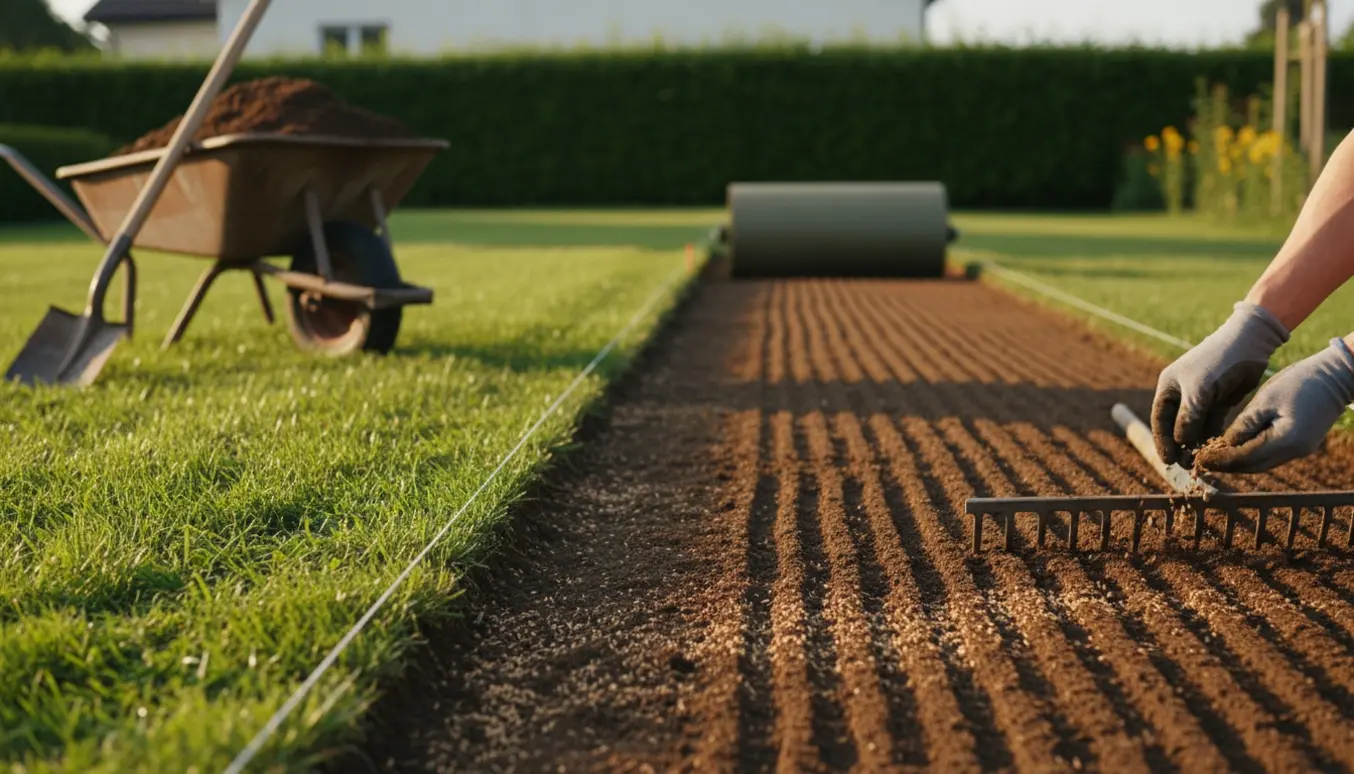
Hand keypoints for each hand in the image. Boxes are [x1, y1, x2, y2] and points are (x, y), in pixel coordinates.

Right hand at [1151, 301, 1289, 466]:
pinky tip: (1213, 451)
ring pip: (1194, 426)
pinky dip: (1210, 437)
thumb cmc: (1218, 361)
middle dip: (1179, 446)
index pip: (1160, 419)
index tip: (1168, 460)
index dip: (1162, 441)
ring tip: (1200, 463)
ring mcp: (1200, 398)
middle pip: (1175, 425)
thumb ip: (1188, 417)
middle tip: (1184, 467)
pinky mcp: (1219, 401)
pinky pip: (1210, 424)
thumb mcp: (1200, 390)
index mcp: (1169, 386)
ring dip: (1195, 444)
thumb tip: (1180, 443)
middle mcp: (1182, 393)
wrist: (1250, 342)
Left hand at [1195, 337, 1353, 472]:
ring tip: (1214, 457)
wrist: (1336, 377)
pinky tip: (1236, 449)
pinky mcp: (1301, 444)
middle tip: (1201, 462)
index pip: (1245, 457)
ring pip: (1262, 463)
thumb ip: (1245, 423)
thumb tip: (1226, 442)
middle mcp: (1294, 451)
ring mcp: (1300, 450)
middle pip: (1253, 466)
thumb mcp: (1266, 398)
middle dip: (1227, 466)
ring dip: (1238, 462)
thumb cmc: (1300, 381)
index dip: (1220, 460)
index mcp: (1286, 440)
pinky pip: (1271, 455)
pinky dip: (1252, 455)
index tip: (1199, 459)